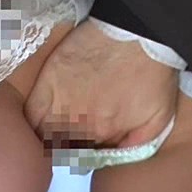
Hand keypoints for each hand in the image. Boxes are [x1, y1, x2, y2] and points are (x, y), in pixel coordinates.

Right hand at [24, 20, 178, 148]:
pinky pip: (31, 112)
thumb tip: (116, 158)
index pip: (86, 157)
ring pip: (44, 134)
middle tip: (68, 139)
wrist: (136, 34)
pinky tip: (38, 120)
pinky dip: (32, 120)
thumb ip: (138, 144)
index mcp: (105, 134)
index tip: (83, 149)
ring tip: (52, 130)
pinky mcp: (48, 82)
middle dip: (65, 147)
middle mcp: (79, 124)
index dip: (83, 155)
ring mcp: (61, 103)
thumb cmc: (152, 72)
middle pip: (63, 148)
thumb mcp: (159, 117)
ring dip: (46, 136)